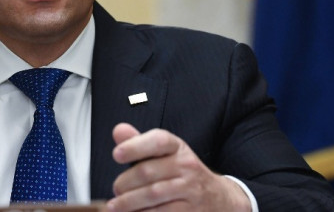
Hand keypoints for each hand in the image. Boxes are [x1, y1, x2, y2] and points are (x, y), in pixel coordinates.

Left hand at [107, 123, 250, 211]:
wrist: (219, 198)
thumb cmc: (182, 173)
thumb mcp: (166, 154)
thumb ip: (139, 143)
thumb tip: (118, 130)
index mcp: (178, 147)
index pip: (158, 140)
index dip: (135, 146)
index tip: (116, 154)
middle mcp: (187, 166)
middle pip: (148, 172)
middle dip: (124, 182)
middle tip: (116, 189)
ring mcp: (191, 190)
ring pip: (153, 194)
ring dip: (128, 202)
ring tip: (114, 206)